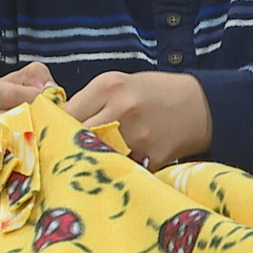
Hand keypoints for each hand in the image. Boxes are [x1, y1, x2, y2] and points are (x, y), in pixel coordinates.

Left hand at [64, 71, 211, 170]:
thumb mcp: (119, 83)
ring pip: (95, 155)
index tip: (53, 133)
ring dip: (88, 160)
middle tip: (63, 151)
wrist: (199, 106)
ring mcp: (136, 136)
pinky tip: (111, 167)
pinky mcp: (150, 159)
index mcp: (109, 86)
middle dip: (67, 144)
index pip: (66, 112)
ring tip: (86, 160)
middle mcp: (120, 109)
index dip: (56, 125)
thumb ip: (90, 100)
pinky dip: (112, 169)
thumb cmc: (153, 93)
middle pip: (76, 135)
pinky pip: (119, 168)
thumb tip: (57, 120)